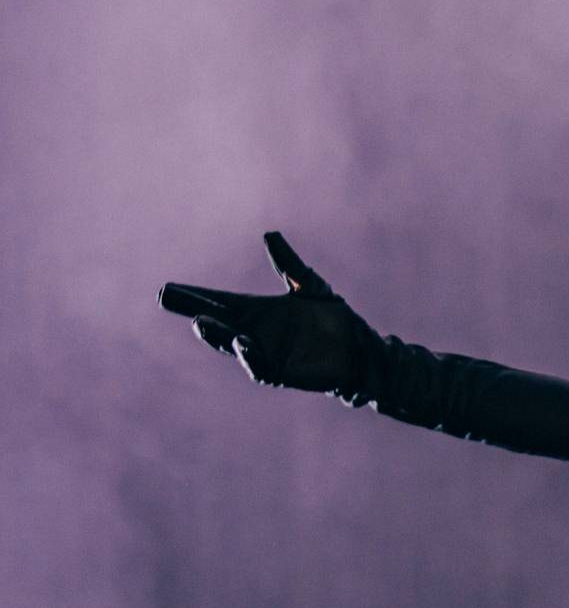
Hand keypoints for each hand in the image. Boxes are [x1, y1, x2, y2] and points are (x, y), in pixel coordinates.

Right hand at [160, 232, 382, 396]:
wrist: (362, 349)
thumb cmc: (335, 320)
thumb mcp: (311, 286)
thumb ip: (289, 265)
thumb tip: (270, 235)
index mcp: (256, 312)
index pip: (217, 301)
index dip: (192, 296)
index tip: (167, 288)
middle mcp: (254, 333)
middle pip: (215, 321)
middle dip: (193, 310)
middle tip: (170, 298)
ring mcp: (265, 354)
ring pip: (231, 344)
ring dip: (216, 334)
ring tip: (201, 320)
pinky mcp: (281, 372)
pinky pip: (258, 366)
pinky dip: (248, 354)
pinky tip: (242, 341)